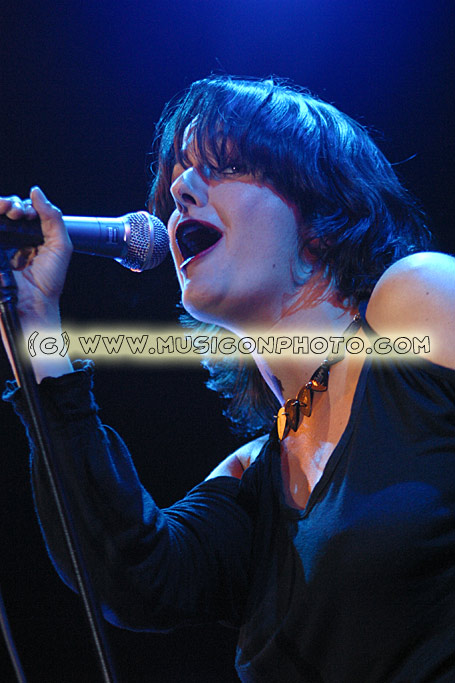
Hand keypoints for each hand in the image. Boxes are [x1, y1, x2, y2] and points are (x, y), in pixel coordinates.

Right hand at [0, 187, 72, 326]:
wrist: (33, 304)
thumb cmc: (48, 282)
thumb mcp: (60, 246)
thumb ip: (53, 218)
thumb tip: (37, 192)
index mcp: (30, 237)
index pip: (23, 211)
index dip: (27, 206)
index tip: (31, 213)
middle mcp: (12, 239)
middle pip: (5, 209)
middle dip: (11, 203)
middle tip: (19, 211)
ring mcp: (0, 244)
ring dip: (1, 205)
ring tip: (10, 210)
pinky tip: (1, 213)